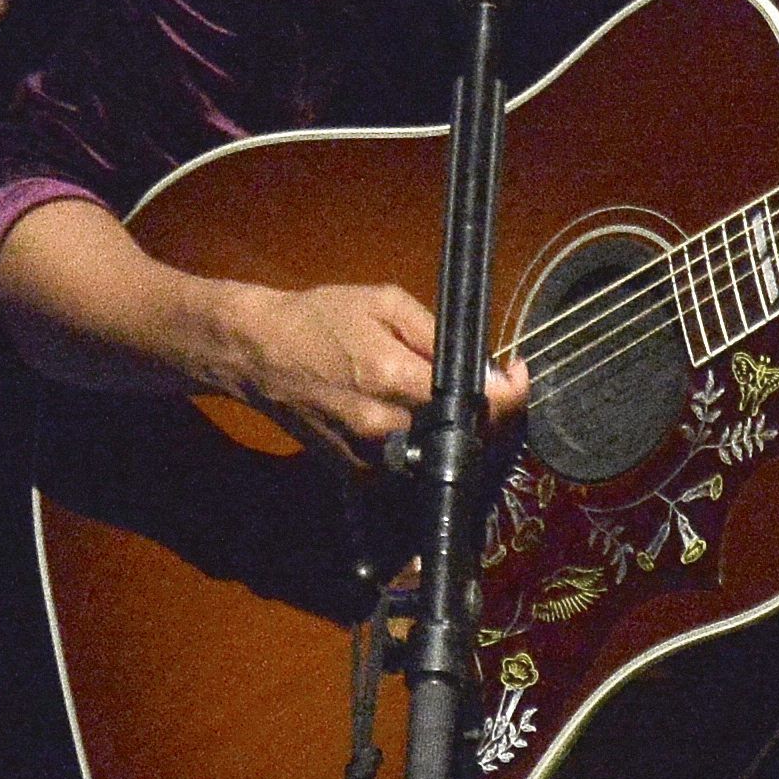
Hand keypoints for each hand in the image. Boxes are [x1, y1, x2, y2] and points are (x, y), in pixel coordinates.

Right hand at [215, 281, 530, 471]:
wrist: (260, 353)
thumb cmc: (321, 318)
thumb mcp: (383, 303)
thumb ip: (438, 336)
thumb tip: (486, 370)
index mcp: (392, 377)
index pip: (475, 402)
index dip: (510, 395)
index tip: (518, 375)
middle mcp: (384, 428)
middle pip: (465, 437)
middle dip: (491, 415)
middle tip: (496, 387)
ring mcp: (369, 459)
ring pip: (441, 459)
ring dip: (463, 436)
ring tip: (465, 406)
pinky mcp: (357, 475)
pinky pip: (411, 470)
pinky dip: (428, 450)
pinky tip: (427, 422)